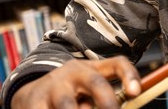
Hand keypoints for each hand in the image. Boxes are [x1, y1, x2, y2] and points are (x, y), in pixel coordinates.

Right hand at [11, 56, 141, 108]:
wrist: (31, 93)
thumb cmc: (70, 94)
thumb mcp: (88, 93)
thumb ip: (102, 100)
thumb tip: (119, 107)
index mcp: (93, 68)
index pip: (117, 64)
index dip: (129, 75)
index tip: (136, 92)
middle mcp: (74, 72)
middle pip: (95, 82)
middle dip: (107, 102)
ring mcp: (54, 86)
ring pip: (68, 105)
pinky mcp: (35, 102)